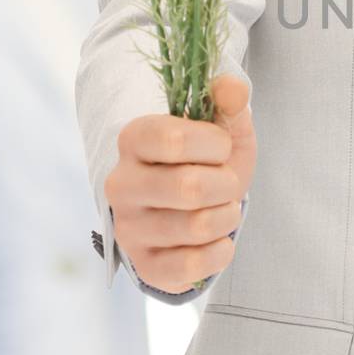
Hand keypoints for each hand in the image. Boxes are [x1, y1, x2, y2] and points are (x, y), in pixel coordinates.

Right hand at [106, 74, 255, 293]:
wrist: (194, 211)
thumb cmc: (208, 163)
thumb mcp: (223, 129)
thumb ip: (230, 103)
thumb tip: (232, 88)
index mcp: (134, 140)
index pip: (173, 138)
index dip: (214, 144)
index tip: (220, 147)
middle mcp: (121, 184)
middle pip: (190, 188)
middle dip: (226, 185)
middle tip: (225, 184)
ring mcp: (128, 228)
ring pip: (197, 227)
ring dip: (227, 216)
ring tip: (221, 209)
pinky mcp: (143, 266)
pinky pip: (192, 267)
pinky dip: (220, 252)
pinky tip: (216, 240)